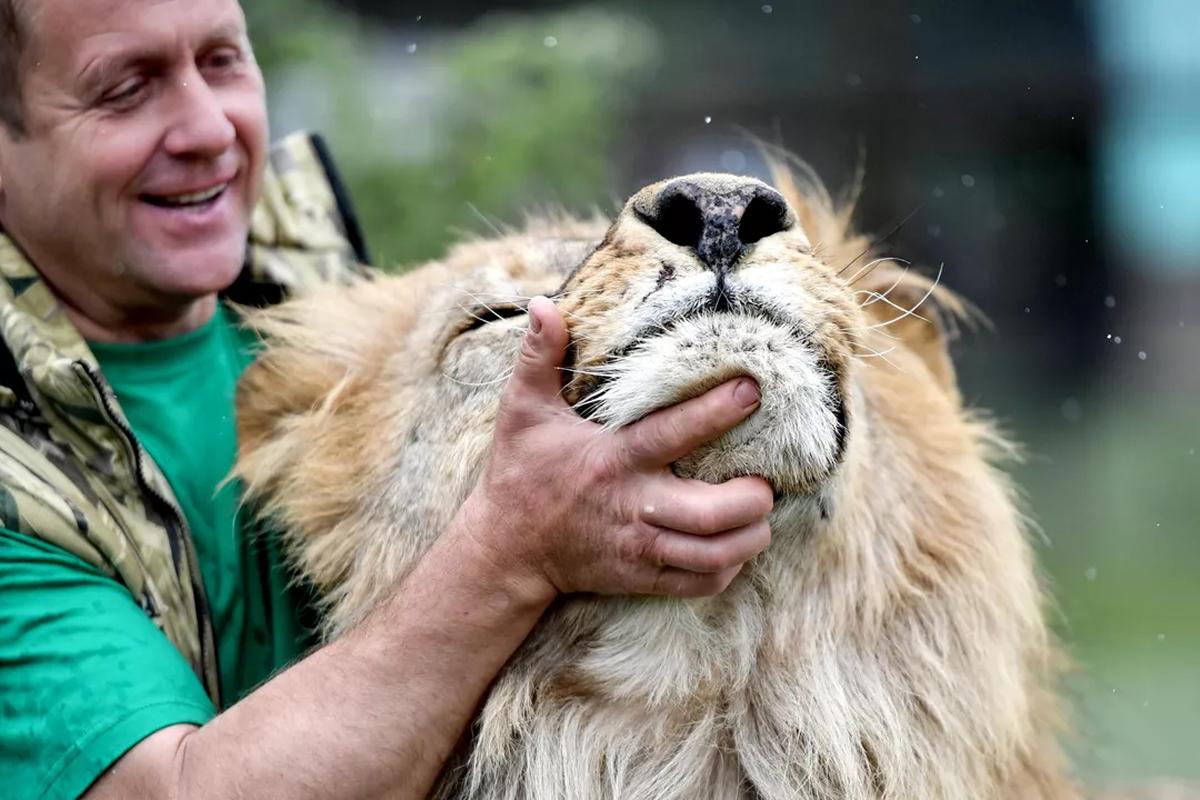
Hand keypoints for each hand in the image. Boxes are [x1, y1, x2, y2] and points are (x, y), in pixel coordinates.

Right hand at [453, 296, 772, 602]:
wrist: (506, 550)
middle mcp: (633, 507)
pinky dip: (729, 566)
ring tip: (761, 511)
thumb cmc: (521, 472)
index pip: (673, 434)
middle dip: (752, 498)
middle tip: (767, 478)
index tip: (752, 391)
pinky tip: (735, 544)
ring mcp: (640, 548)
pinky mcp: (642, 578)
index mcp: (612, 460)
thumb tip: (544, 304)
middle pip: (711, 514)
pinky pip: (701, 582)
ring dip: (750, 536)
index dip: (716, 412)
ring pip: (714, 555)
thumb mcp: (522, 410)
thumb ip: (539, 357)